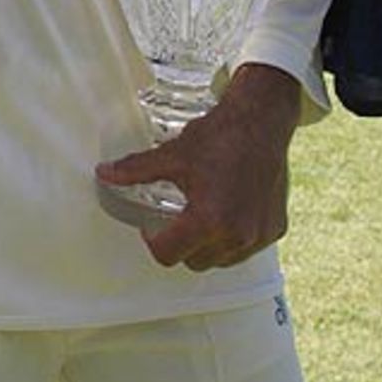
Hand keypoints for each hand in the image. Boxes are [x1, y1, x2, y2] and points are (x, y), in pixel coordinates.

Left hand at [95, 64, 299, 270]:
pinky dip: (233, 237)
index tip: (152, 226)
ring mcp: (259, 236)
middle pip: (194, 261)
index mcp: (208, 220)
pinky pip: (246, 248)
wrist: (262, 120)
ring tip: (202, 212)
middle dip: (180, 244)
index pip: (168, 255)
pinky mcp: (275, 230)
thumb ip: (136, 170)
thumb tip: (105, 174)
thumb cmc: (220, 135)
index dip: (153, 240)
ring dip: (208, 244)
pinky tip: (227, 209)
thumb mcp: (172, 154)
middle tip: (175, 218)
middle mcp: (237, 235)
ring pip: (221, 259)